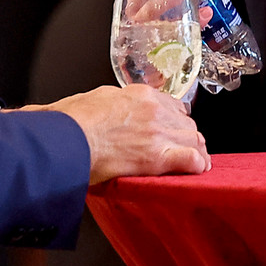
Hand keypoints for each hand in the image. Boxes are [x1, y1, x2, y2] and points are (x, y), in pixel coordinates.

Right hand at [46, 83, 209, 183]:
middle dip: (187, 136)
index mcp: (140, 96)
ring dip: (197, 150)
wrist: (67, 139)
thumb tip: (101, 106)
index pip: (171, 105)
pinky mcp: (157, 157)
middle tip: (187, 147)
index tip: (174, 128)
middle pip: (185, 123)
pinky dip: (197, 165)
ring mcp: (158, 133)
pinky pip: (190, 159)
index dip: (175, 119)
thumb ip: (107, 102)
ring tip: (198, 161)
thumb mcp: (91, 98)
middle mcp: (154, 111)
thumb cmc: (71, 122)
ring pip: (193, 139)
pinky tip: (198, 169)